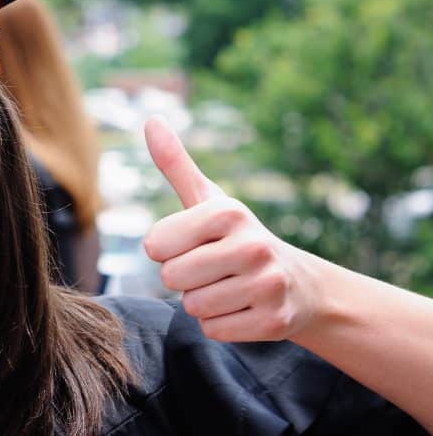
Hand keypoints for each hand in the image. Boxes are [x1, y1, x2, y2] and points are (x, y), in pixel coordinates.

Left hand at [142, 117, 322, 342]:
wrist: (300, 283)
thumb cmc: (237, 236)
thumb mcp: (207, 198)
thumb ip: (175, 163)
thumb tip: (150, 119)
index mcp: (227, 212)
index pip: (156, 245)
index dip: (166, 249)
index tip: (192, 243)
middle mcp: (252, 246)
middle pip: (172, 278)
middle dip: (184, 278)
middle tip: (212, 268)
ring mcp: (266, 286)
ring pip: (192, 306)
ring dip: (202, 301)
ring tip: (229, 286)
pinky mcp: (274, 322)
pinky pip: (214, 330)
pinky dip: (221, 324)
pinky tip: (242, 307)